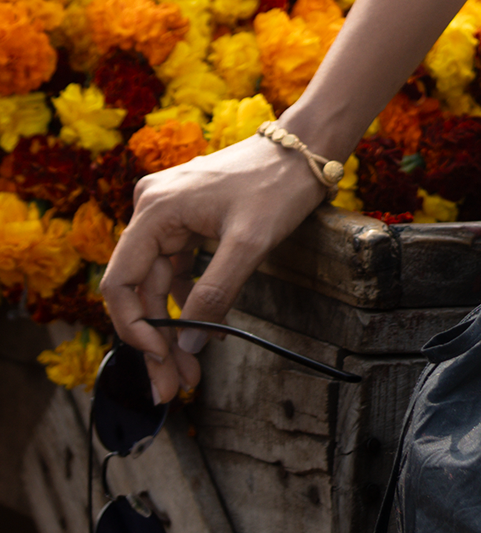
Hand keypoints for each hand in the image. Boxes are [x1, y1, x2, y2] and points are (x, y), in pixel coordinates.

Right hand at [101, 133, 329, 404]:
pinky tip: (209, 330)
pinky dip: (190, 300)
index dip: (135, 328)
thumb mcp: (249, 243)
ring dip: (174, 326)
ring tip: (191, 368)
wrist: (307, 148)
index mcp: (155, 210)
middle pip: (141, 288)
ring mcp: (169, 214)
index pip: (121, 282)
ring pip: (160, 283)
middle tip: (174, 384)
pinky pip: (178, 268)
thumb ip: (215, 294)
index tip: (159, 361)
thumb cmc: (278, 185)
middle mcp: (152, 208)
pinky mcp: (188, 220)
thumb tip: (189, 344)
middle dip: (157, 339)